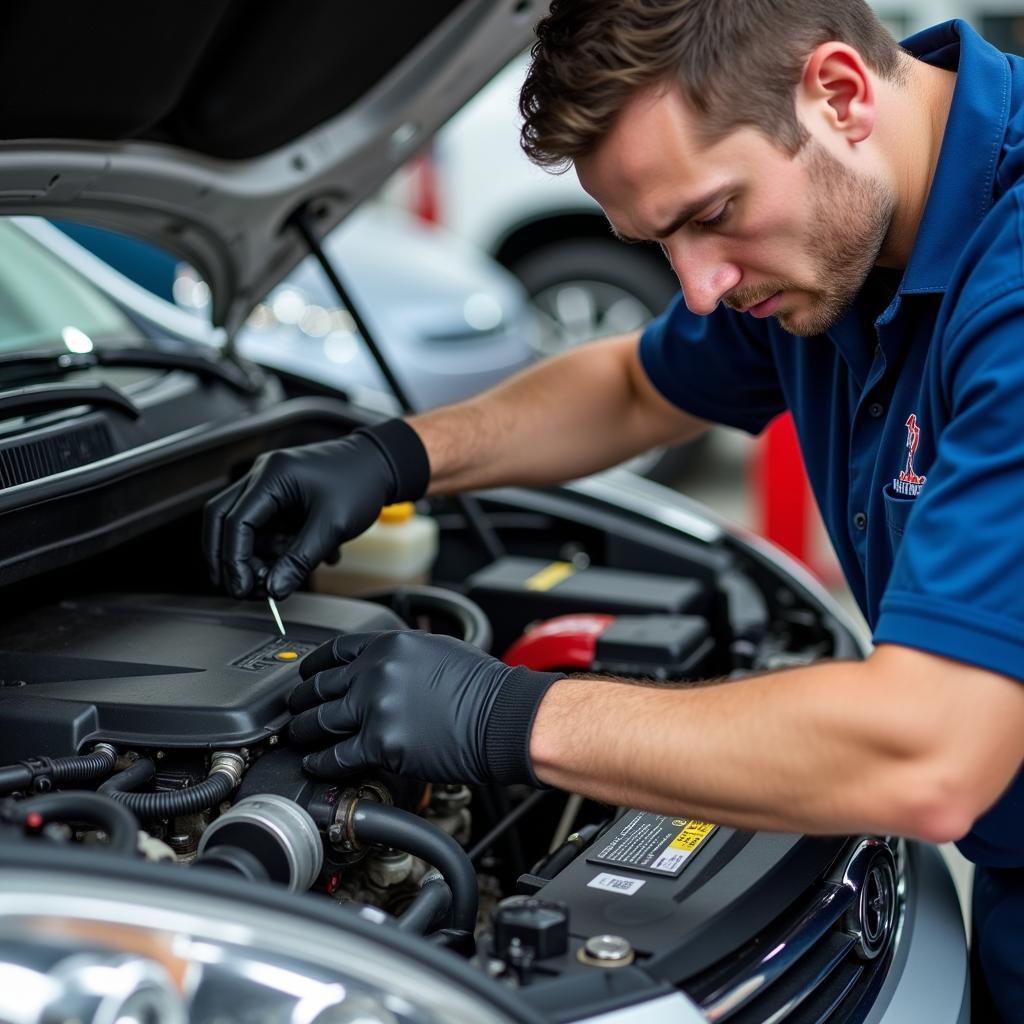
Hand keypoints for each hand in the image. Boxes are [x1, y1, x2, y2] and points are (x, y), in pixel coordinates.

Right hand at [202, 420, 428, 598]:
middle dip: (228, 558)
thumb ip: (299, 560)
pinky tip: (300, 559)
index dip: (234, 560)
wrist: (382, 465)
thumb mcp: (332, 526)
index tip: (242, 587)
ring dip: (256, 557)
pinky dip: (275, 549)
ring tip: (281, 575)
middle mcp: (263, 477)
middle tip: (242, 588)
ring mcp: (269, 486)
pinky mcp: (280, 498)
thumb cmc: (362, 483)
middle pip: (222, 520)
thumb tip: (274, 590)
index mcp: (271, 476)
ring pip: (243, 527)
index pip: (235, 522)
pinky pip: (265, 528)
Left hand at [288, 631, 563, 785]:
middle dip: (300, 700)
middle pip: (320, 686)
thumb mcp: (437, 650)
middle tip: (293, 709)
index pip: (335, 651)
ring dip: (303, 730)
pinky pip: (337, 755)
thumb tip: (381, 667)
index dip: (313, 665)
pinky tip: (315, 764)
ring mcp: (376, 707)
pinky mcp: (381, 743)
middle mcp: (377, 671)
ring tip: (296, 736)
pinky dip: (320, 762)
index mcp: (390, 645)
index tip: (305, 675)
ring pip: (320, 720)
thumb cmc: (481, 687)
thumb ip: (401, 656)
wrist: (502, 717)